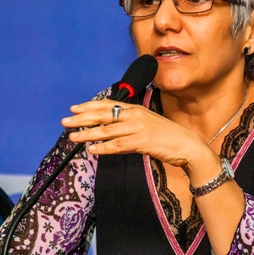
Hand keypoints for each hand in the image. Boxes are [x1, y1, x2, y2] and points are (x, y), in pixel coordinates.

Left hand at [61, 100, 217, 179]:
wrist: (187, 145)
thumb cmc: (167, 137)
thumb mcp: (146, 126)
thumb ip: (127, 127)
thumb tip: (108, 134)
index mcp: (135, 109)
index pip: (107, 104)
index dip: (89, 106)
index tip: (74, 109)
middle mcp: (135, 115)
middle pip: (103, 115)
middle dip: (82, 118)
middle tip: (66, 121)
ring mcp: (138, 128)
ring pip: (107, 130)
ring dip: (88, 134)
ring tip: (73, 137)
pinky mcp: (142, 141)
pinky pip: (118, 145)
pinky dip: (104, 148)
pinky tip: (92, 150)